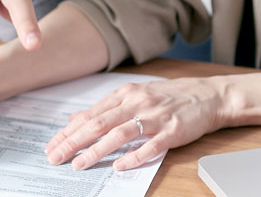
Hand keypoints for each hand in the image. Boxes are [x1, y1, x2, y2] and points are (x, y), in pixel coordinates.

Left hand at [44, 77, 228, 170]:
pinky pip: (150, 145)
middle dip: (74, 142)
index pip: (90, 115)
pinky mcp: (172, 130)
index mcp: (125, 94)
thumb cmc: (170, 97)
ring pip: (119, 133)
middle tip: (55, 157)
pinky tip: (119, 166)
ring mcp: (154, 116)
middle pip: (99, 123)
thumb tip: (75, 119)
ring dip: (96, 150)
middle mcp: (137, 102)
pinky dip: (134, 156)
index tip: (51, 145)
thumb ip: (106, 108)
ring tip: (79, 164)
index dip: (69, 132)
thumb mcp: (135, 95)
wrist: (209, 95)